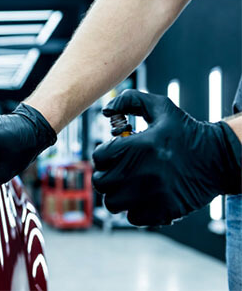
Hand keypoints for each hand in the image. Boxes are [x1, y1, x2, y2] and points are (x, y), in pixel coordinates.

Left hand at [92, 90, 240, 225]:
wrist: (219, 158)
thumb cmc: (185, 132)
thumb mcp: (161, 108)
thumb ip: (130, 100)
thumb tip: (107, 109)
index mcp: (139, 146)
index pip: (99, 157)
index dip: (104, 155)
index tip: (113, 155)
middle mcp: (143, 172)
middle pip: (101, 182)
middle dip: (107, 175)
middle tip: (118, 171)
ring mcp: (152, 194)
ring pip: (112, 203)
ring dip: (117, 195)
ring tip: (129, 185)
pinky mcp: (162, 211)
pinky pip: (132, 217)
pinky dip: (135, 209)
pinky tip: (145, 196)